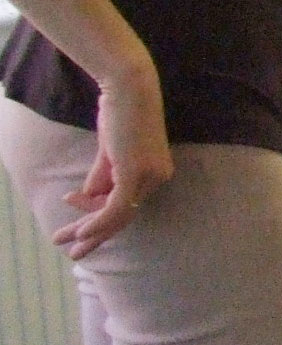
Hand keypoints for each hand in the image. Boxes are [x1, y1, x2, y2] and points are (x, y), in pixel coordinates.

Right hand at [56, 63, 171, 257]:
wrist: (129, 88)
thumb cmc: (120, 113)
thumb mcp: (110, 150)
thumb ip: (103, 175)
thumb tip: (88, 197)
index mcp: (156, 173)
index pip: (126, 203)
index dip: (97, 213)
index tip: (72, 213)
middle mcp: (158, 177)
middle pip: (124, 216)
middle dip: (95, 235)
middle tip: (76, 256)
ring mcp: (149, 176)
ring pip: (117, 216)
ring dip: (87, 230)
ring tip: (61, 240)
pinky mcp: (136, 173)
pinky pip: (116, 208)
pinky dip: (97, 221)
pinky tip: (80, 233)